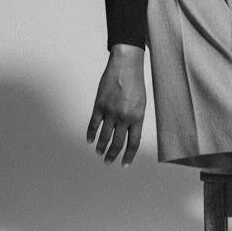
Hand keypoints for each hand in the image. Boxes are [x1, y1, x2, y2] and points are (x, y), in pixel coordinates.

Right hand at [86, 45, 145, 165]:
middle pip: (118, 143)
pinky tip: (90, 140)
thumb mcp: (141, 103)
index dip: (128, 156)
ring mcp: (111, 112)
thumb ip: (135, 119)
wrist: (126, 66)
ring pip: (104, 136)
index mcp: (138, 118)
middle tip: (108, 161)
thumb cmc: (136, 83)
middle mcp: (124, 118)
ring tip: (99, 153)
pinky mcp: (100, 105)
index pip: (133, 143)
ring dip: (101, 147)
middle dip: (112, 155)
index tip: (124, 164)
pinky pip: (93, 124)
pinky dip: (91, 134)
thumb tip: (129, 133)